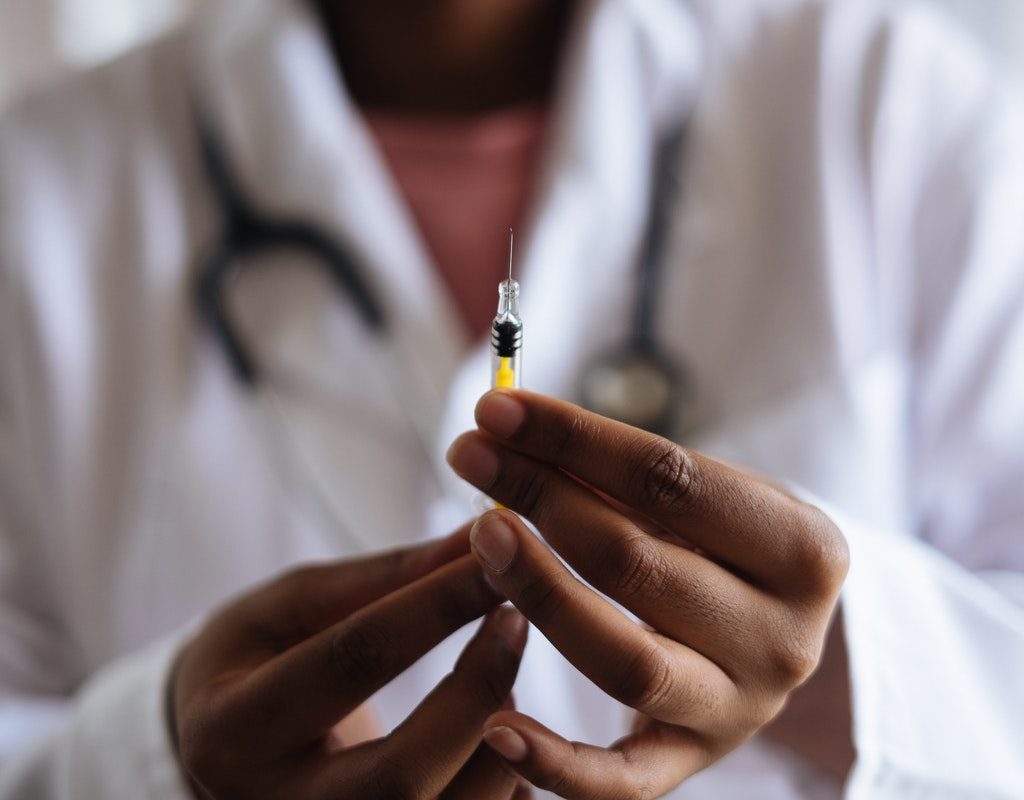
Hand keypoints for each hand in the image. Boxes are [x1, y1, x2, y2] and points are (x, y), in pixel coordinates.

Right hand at [170, 524, 529, 798]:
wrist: (218, 749)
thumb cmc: (253, 659)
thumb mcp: (292, 605)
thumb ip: (383, 576)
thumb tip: (476, 537)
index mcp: (232, 730)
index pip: (350, 662)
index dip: (433, 606)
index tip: (492, 560)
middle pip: (400, 773)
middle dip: (476, 690)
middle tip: (516, 620)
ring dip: (499, 745)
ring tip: (506, 684)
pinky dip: (501, 788)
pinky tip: (502, 738)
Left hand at [446, 391, 848, 798]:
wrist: (781, 629)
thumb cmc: (733, 543)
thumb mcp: (713, 495)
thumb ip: (627, 473)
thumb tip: (514, 432)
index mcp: (804, 550)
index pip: (670, 479)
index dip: (574, 439)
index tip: (497, 408)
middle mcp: (783, 638)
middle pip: (636, 562)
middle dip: (540, 498)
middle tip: (471, 457)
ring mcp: (739, 709)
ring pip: (625, 661)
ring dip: (539, 593)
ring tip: (480, 536)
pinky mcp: (693, 761)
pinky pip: (623, 781)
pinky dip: (557, 763)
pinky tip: (495, 726)